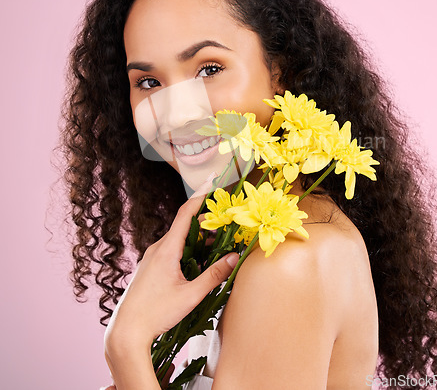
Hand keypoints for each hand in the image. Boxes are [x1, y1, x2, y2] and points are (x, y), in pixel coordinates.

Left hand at [104, 176, 238, 387]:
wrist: (126, 331)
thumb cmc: (156, 313)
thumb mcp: (190, 295)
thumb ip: (213, 275)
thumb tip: (234, 258)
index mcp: (166, 249)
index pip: (185, 214)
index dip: (198, 196)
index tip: (210, 182)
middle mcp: (157, 248)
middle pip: (185, 227)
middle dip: (207, 225)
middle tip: (227, 230)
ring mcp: (152, 258)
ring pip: (179, 241)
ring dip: (198, 242)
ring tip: (217, 251)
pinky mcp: (150, 268)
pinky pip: (171, 251)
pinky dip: (187, 251)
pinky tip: (198, 266)